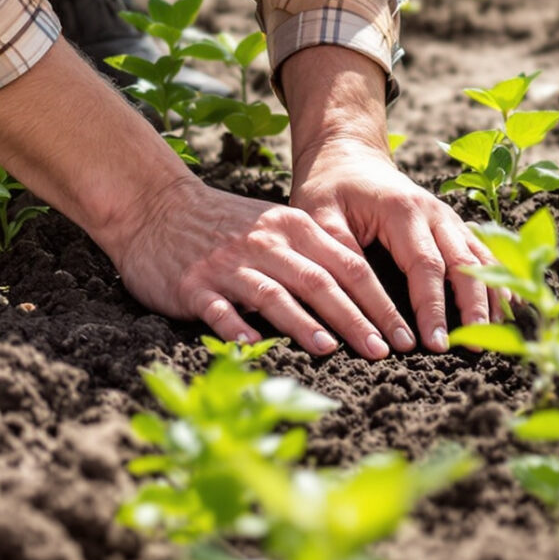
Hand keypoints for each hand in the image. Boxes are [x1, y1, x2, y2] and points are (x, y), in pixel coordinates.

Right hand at [105, 174, 421, 357]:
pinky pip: (219, 309)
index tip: (403, 333)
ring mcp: (227, 265)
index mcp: (292, 228)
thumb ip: (314, 253)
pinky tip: (254, 346)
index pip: (348, 266)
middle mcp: (265, 244)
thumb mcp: (274, 226)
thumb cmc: (224, 224)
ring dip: (305, 324)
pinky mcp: (192, 285)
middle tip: (384, 352)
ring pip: (275, 294)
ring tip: (331, 350)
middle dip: (357, 319)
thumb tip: (364, 292)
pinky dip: (237, 327)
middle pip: (321, 283)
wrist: (155, 207)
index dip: (379, 301)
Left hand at [290, 136, 495, 352]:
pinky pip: (481, 249)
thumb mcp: (318, 213)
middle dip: (472, 307)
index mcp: (402, 210)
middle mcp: (433, 211)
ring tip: (496, 331)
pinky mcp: (450, 222)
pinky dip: (495, 275)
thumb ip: (336, 248)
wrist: (347, 154)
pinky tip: (506, 303)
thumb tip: (350, 293)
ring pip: (479, 256)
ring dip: (491, 293)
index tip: (435, 343)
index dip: (432, 306)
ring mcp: (446, 215)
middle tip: (474, 347)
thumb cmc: (329, 188)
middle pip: (463, 263)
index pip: (425, 266)